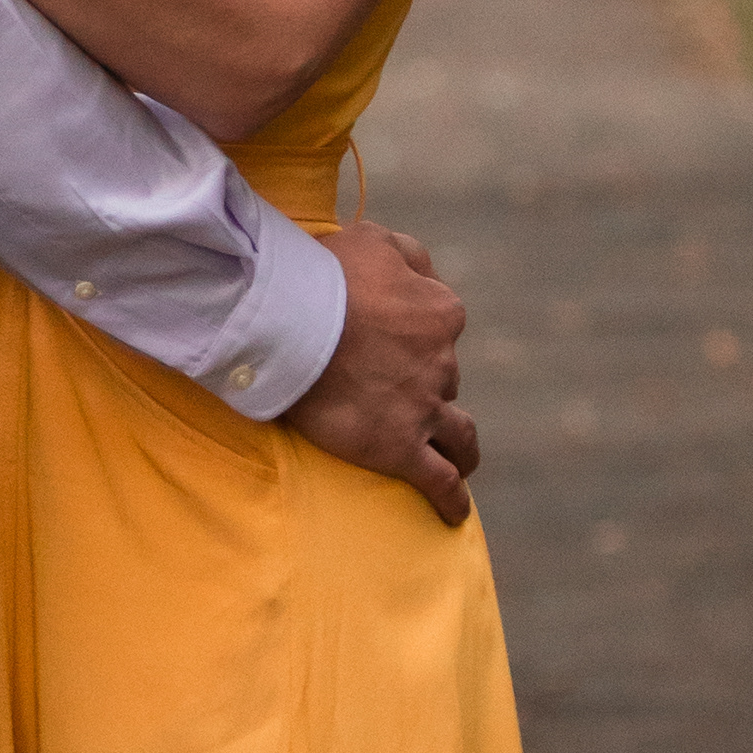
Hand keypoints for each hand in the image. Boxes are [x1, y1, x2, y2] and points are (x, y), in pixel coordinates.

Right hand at [287, 221, 478, 527]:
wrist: (292, 322)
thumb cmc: (324, 275)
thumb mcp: (372, 239)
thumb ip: (408, 254)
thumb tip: (423, 274)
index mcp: (440, 312)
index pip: (440, 325)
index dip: (414, 333)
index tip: (386, 339)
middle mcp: (443, 362)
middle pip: (441, 379)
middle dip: (423, 385)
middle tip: (384, 390)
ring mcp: (424, 409)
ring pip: (458, 435)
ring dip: (460, 446)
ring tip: (456, 459)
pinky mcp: (400, 449)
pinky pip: (439, 481)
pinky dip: (451, 499)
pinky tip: (454, 513)